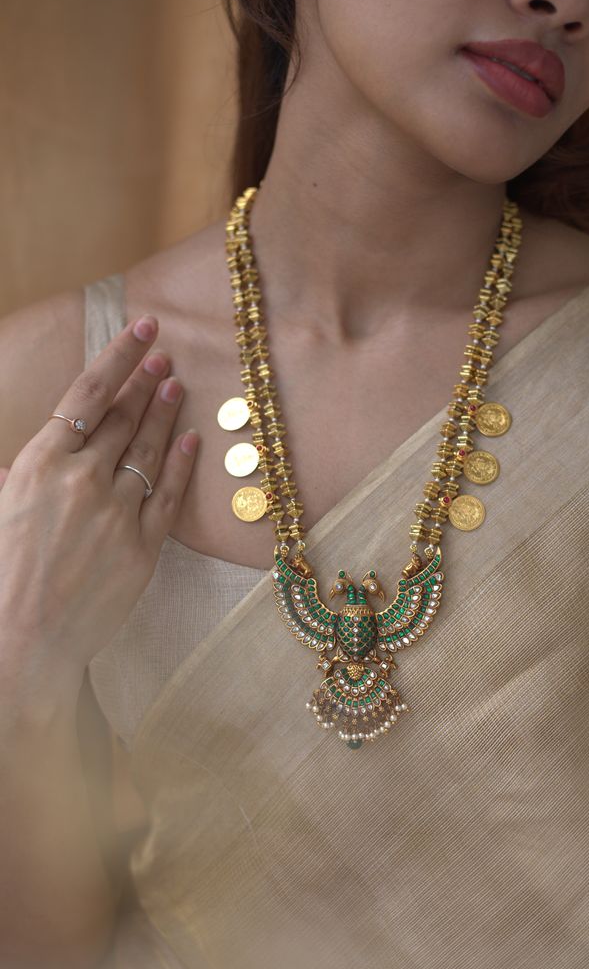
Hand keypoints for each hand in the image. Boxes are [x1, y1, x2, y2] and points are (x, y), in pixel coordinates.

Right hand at [0, 314, 198, 669]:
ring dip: (165, 411)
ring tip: (177, 384)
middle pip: (122, 416)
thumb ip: (14, 478)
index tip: (143, 330)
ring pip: (149, 448)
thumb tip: (17, 465)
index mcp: (39, 464)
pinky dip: (180, 462)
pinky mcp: (143, 546)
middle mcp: (83, 479)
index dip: (119, 356)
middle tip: (163, 354)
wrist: (24, 639)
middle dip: (144, 381)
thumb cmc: (1, 574)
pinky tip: (190, 437)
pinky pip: (169, 495)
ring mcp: (117, 512)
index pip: (87, 394)